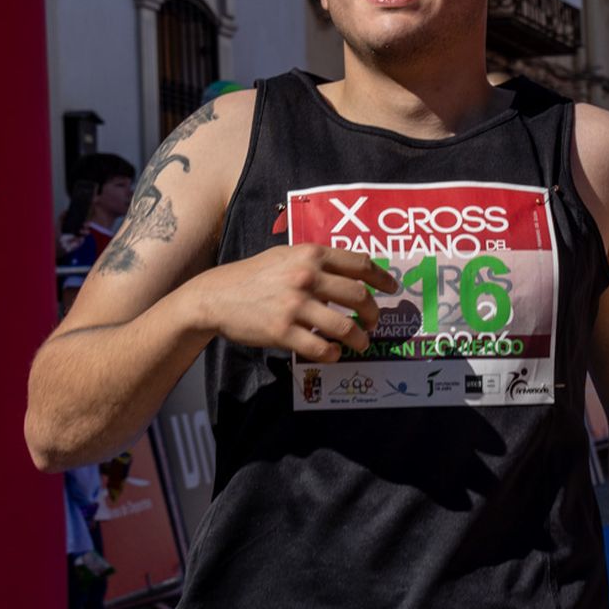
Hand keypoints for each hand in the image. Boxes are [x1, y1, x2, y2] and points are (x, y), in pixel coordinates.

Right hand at [189, 243, 397, 360]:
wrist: (215, 296)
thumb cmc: (254, 275)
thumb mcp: (286, 255)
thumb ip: (316, 261)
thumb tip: (351, 270)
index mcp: (310, 255)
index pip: (359, 264)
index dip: (382, 278)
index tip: (392, 289)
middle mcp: (306, 277)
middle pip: (359, 297)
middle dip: (373, 313)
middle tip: (374, 322)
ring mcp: (295, 305)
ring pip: (345, 327)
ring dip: (360, 339)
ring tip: (361, 343)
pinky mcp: (283, 331)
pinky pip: (320, 348)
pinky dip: (333, 354)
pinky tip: (333, 353)